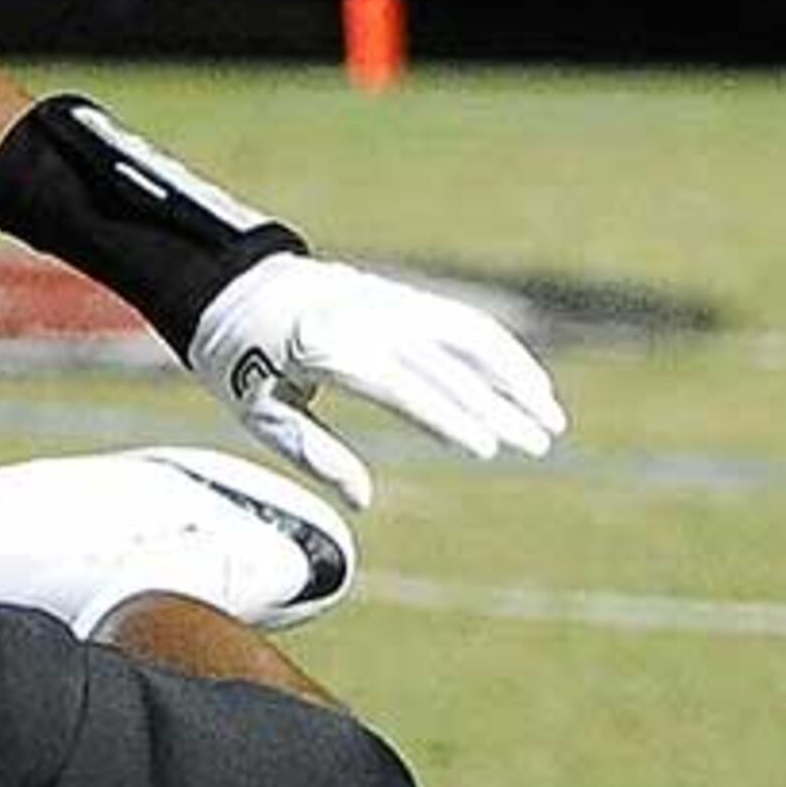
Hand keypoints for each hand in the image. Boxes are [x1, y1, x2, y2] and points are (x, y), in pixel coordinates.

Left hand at [189, 252, 566, 508]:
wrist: (235, 286)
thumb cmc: (241, 361)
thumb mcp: (262, 414)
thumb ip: (315, 454)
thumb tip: (364, 501)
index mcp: (331, 350)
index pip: (405, 388)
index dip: (450, 419)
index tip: (489, 448)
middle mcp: (371, 321)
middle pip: (448, 368)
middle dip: (499, 408)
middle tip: (539, 444)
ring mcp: (391, 303)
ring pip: (471, 337)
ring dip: (516, 376)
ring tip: (550, 416)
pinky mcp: (403, 296)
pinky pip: (462, 322)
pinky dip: (499, 352)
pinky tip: (525, 383)